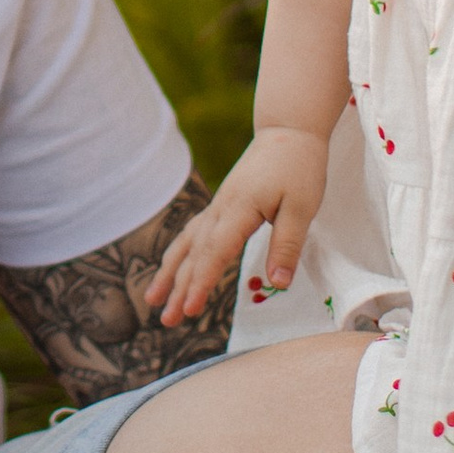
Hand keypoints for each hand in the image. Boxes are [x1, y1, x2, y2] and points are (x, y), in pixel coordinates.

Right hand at [145, 123, 330, 326]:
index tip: (190, 309)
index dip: (201, 282)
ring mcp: (217, 207)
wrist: (288, 131)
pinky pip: (192, 234)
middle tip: (166, 320)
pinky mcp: (221, 206)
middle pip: (194, 254)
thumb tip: (278, 284)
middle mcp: (220, 209)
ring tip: (151, 300)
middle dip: (178, 289)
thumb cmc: (299, 167)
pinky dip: (178, 254)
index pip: (215, 252)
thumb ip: (287, 245)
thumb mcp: (302, 207)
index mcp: (239, 209)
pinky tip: (170, 268)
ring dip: (168, 274)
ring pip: (186, 244)